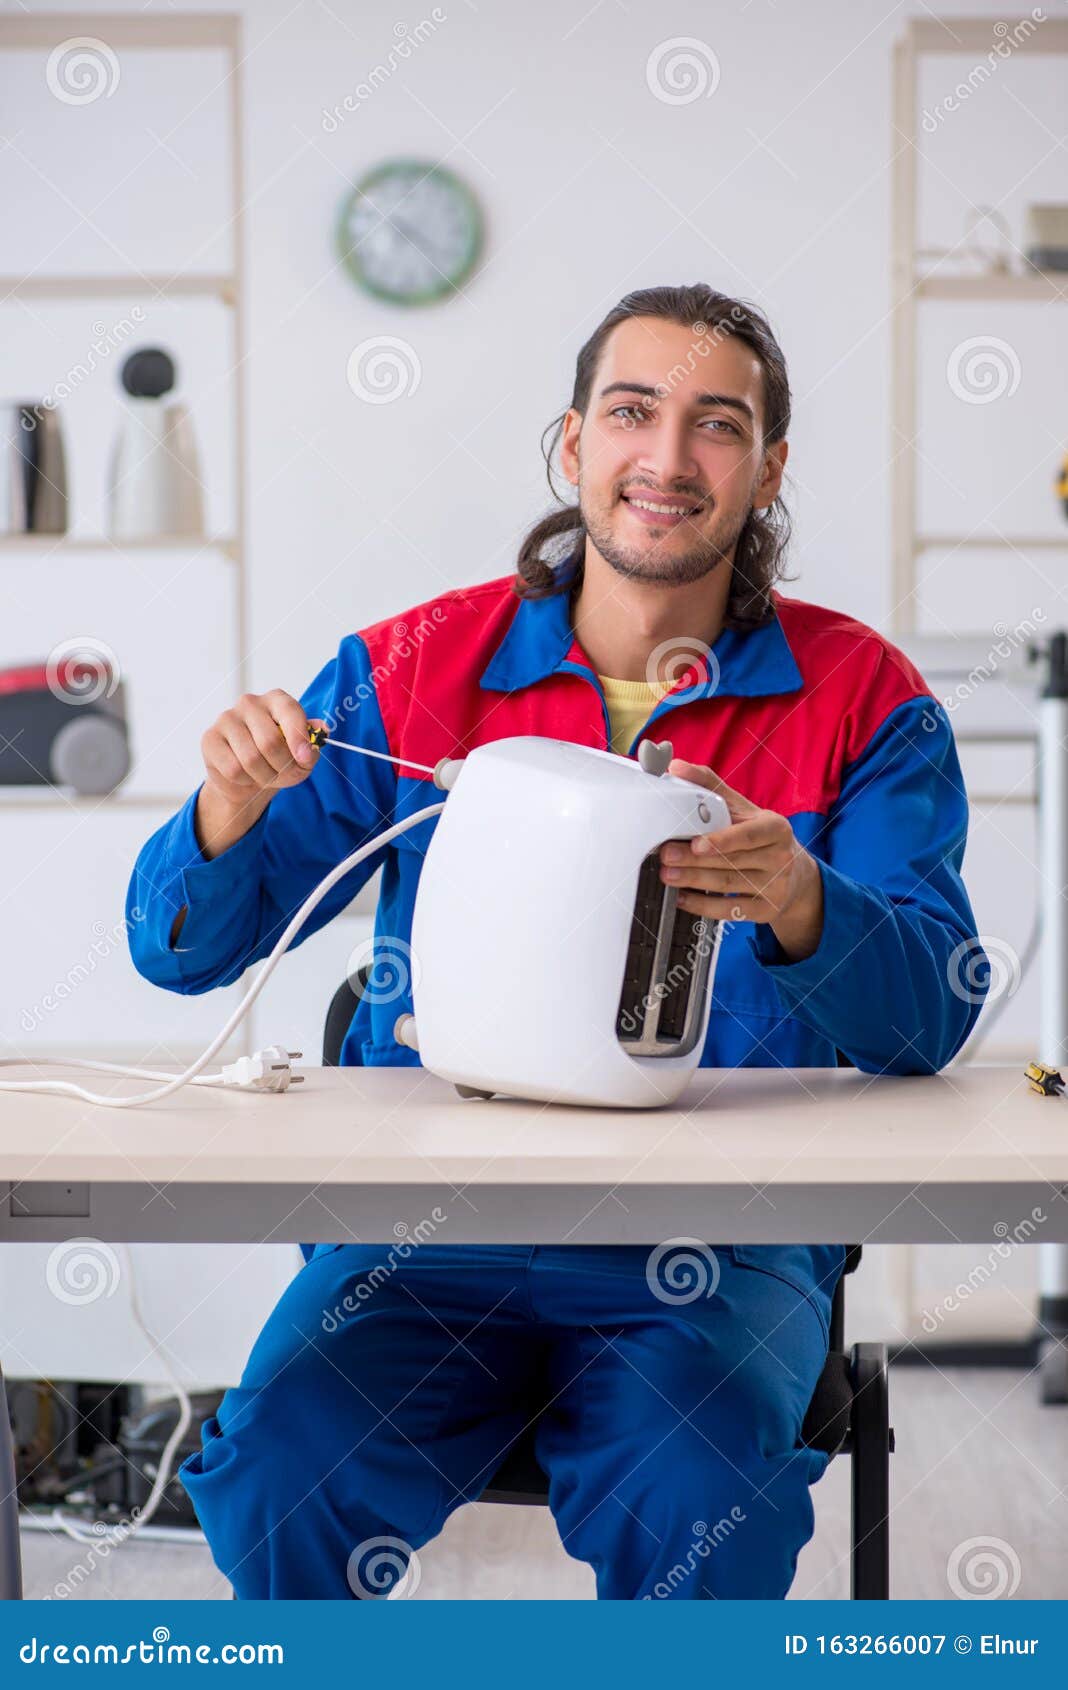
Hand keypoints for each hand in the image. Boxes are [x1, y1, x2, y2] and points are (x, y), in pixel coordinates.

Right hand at [193, 690, 325, 863]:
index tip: (305, 759)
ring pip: (251, 759)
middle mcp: (250, 703)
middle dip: (283, 767)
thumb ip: (313, 743)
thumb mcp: (302, 753)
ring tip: (267, 777)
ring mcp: (227, 718)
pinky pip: (233, 769)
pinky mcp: (210, 738)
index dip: (299, 737)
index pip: (289, 711)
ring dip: (265, 777)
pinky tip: (246, 776)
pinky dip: (245, 781)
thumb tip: (321, 730)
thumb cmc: (279, 758)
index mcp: (277, 700)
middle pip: (270, 741)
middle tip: (286, 776)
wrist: (248, 777)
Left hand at [658, 758, 824, 961]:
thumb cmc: (761, 837)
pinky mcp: (766, 910)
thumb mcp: (744, 809)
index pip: (748, 835)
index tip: (696, 843)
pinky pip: (730, 911)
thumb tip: (677, 767)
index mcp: (775, 828)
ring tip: (667, 875)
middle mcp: (779, 858)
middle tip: (666, 856)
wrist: (795, 875)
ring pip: (727, 886)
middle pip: (731, 861)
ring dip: (693, 881)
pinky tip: (683, 898)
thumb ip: (710, 786)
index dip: (722, 840)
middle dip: (694, 860)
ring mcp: (774, 887)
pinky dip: (703, 906)